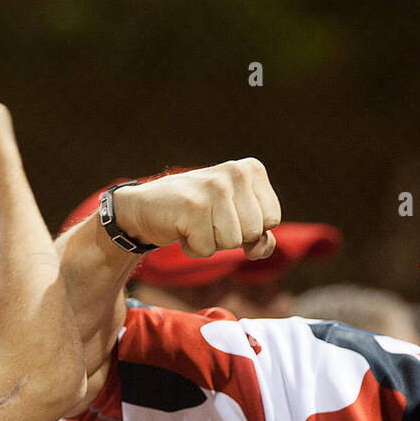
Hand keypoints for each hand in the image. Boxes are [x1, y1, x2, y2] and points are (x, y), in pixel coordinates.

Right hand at [111, 160, 281, 259]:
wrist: (147, 207)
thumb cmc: (196, 213)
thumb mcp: (234, 218)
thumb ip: (259, 234)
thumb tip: (259, 249)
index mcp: (250, 170)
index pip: (272, 219)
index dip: (249, 229)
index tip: (227, 216)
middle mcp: (235, 172)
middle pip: (253, 232)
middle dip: (231, 237)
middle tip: (209, 220)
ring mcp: (214, 188)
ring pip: (232, 242)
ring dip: (211, 243)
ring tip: (195, 224)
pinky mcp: (193, 207)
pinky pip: (207, 250)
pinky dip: (193, 249)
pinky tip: (182, 229)